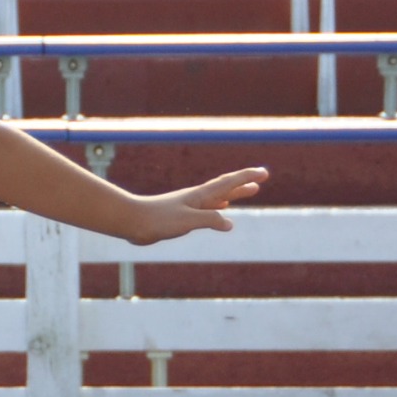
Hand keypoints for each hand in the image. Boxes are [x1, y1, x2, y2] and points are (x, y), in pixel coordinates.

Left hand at [122, 165, 269, 244]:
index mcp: (201, 196)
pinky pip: (209, 208)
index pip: (228, 183)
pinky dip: (220, 206)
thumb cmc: (158, 220)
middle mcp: (197, 198)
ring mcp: (190, 205)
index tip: (264, 173)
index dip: (247, 178)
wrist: (132, 222)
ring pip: (219, 197)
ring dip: (236, 194)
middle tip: (262, 179)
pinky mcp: (183, 215)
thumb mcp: (187, 220)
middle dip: (245, 183)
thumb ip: (209, 220)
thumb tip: (230, 223)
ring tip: (251, 191)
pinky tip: (222, 209)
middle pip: (227, 188)